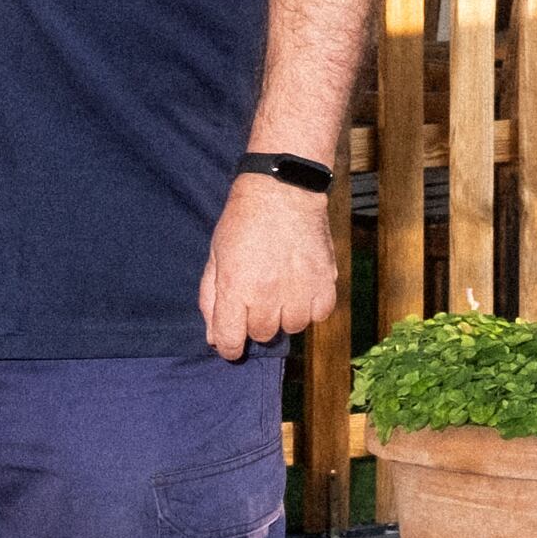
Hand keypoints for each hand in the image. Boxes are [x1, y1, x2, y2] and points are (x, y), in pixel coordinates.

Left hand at [199, 174, 340, 357]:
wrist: (282, 190)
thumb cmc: (244, 221)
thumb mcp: (215, 256)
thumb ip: (211, 299)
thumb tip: (215, 338)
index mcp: (236, 288)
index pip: (231, 341)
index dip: (229, 347)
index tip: (231, 341)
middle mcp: (268, 294)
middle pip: (262, 334)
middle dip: (255, 322)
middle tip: (257, 297)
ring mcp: (300, 289)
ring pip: (292, 328)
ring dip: (284, 315)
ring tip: (282, 289)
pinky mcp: (325, 281)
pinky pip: (319, 315)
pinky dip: (310, 307)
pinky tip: (302, 288)